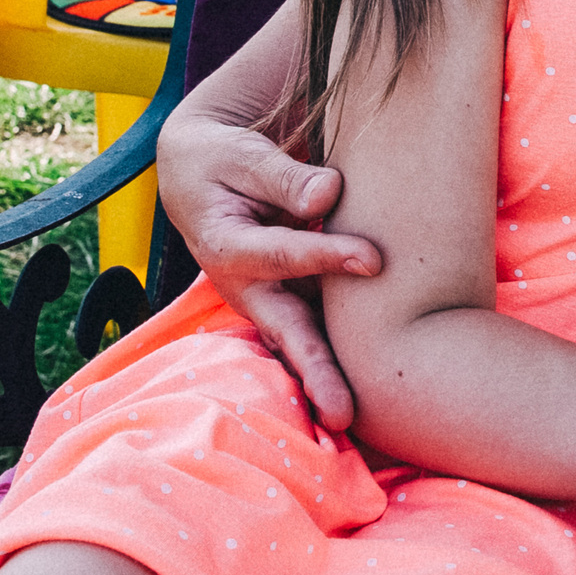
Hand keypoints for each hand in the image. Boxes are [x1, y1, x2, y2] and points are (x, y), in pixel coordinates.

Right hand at [155, 111, 381, 428]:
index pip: (283, 255)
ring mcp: (269, 299)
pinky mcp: (291, 299)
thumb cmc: (222, 159)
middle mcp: (246, 285)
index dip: (327, 257)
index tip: (374, 259)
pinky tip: (371, 389)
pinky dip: (338, 359)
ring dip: (328, 379)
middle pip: (286, 331)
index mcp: (226, 246)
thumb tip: (328, 193)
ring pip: (303, 343)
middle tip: (344, 413)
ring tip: (353, 419)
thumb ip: (281, 175)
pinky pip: (317, 331)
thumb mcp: (240, 155)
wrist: (201, 170)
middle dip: (316, 371)